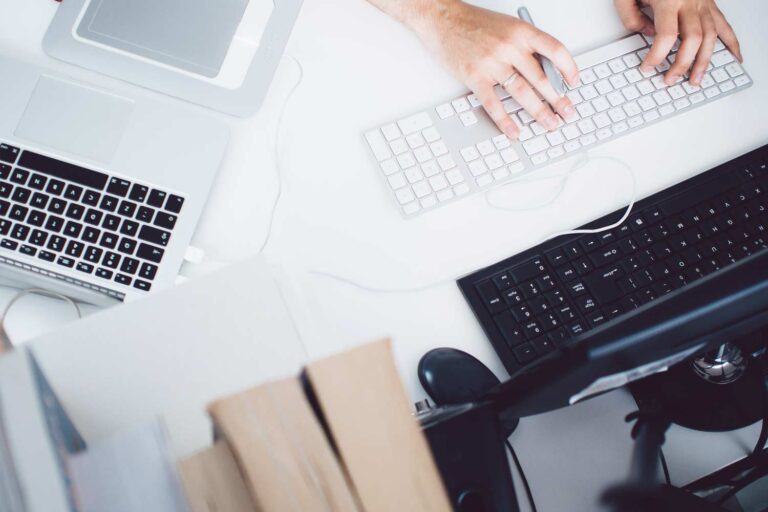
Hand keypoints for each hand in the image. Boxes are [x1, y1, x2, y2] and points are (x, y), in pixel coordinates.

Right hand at [409, 1, 579, 139]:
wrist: (442, 19)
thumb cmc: (474, 24)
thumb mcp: (507, 27)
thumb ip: (525, 47)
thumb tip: (545, 74)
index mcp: (521, 31)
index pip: (555, 50)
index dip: (569, 68)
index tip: (574, 83)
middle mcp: (509, 46)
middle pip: (541, 77)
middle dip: (558, 99)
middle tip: (567, 113)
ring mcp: (491, 62)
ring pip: (522, 92)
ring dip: (539, 112)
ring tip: (550, 123)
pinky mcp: (474, 77)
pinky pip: (494, 104)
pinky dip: (505, 121)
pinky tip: (514, 131)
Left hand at [614, 0, 741, 85]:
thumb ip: (631, 17)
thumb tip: (648, 35)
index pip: (666, 35)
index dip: (656, 56)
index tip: (647, 67)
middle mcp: (690, 1)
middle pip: (693, 39)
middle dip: (682, 64)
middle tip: (670, 79)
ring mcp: (703, 3)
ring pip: (710, 36)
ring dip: (704, 61)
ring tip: (695, 80)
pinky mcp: (710, 3)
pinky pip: (724, 25)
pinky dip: (732, 42)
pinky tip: (735, 57)